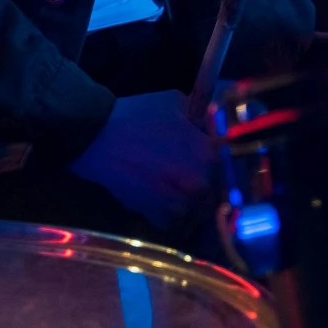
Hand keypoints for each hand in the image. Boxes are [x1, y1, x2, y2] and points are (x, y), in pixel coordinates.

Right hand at [69, 89, 218, 230]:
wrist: (99, 137)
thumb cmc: (137, 116)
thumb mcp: (175, 103)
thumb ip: (198, 116)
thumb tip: (207, 126)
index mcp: (209, 153)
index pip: (228, 172)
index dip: (217, 172)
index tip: (210, 173)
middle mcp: (200, 181)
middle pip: (212, 196)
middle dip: (202, 192)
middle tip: (186, 185)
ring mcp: (180, 202)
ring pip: (194, 213)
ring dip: (185, 207)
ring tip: (169, 195)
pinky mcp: (158, 216)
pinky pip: (172, 224)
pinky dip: (166, 218)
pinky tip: (155, 202)